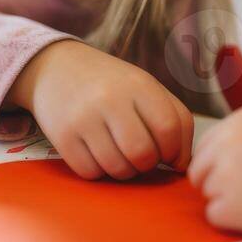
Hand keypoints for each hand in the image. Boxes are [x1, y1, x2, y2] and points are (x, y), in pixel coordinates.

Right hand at [9, 39, 194, 180]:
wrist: (58, 68)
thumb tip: (182, 166)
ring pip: (118, 169)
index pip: (170, 128)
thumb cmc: (114, 84)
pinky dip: (100, 171)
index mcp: (139, 84)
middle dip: (148, 164)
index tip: (167, 152)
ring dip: (125, 171)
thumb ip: (176, 121)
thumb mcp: (148, 89)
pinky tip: (98, 153)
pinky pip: (91, 173)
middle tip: (142, 155)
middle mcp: (110, 99)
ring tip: (121, 153)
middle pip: (143, 154)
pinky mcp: (62, 137)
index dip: (174, 150)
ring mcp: (84, 118)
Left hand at [187, 102, 241, 234]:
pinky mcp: (232, 206)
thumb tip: (220, 162)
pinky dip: (235, 220)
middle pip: (200, 171)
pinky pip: (216, 216)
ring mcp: (226, 174)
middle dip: (219, 183)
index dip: (223, 163)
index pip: (207, 146)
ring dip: (230, 201)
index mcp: (239, 120)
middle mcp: (226, 143)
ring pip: (208, 195)